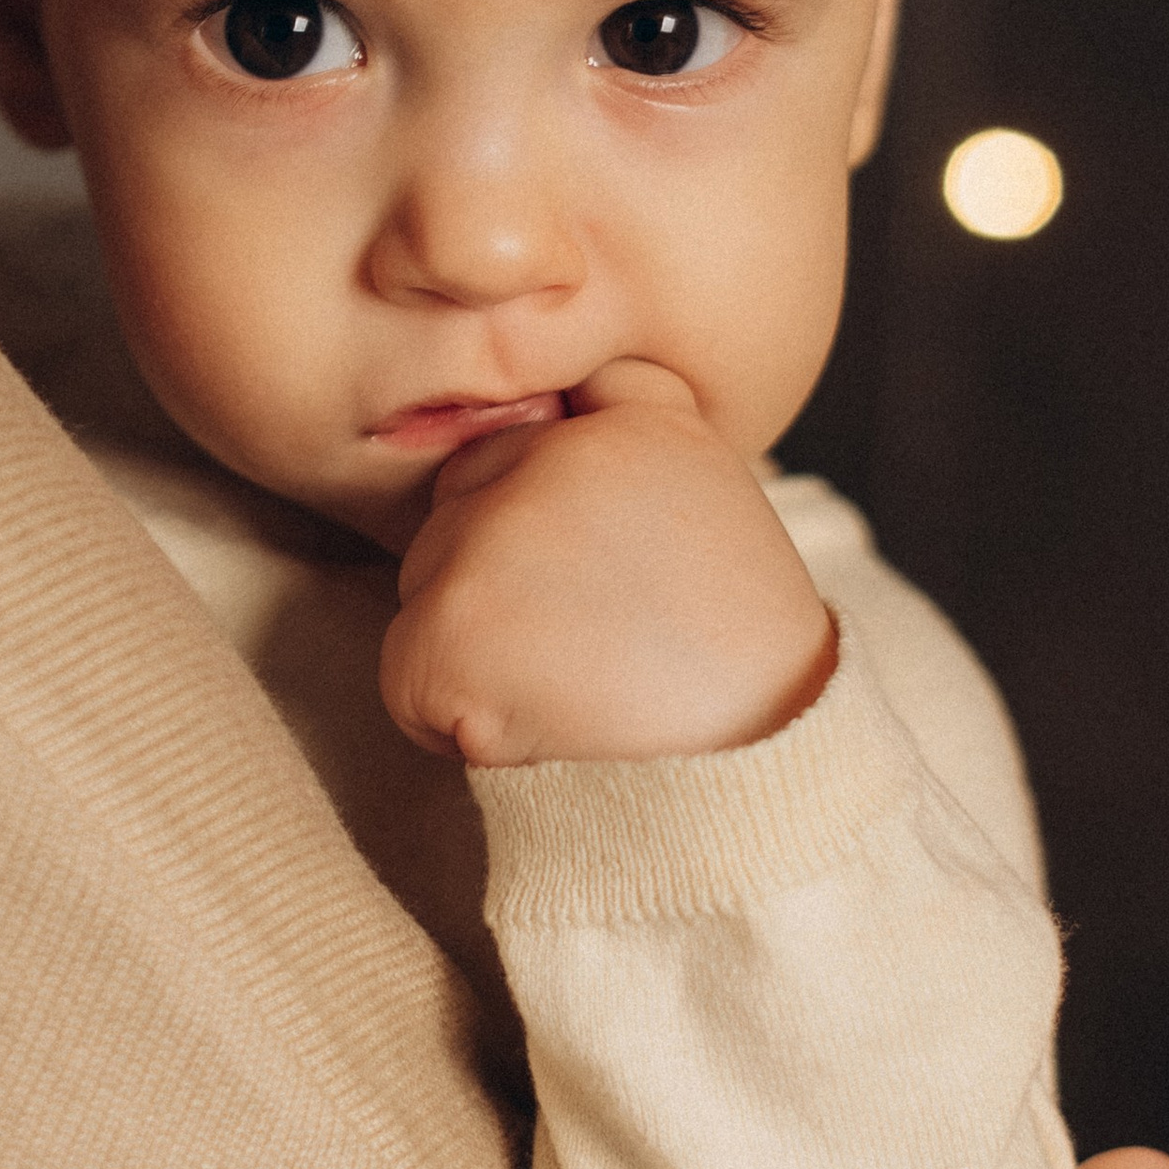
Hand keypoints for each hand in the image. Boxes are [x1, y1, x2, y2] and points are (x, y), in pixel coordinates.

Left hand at [379, 358, 834, 764]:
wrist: (765, 760)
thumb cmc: (736, 642)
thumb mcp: (706, 481)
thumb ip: (619, 420)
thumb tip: (529, 408)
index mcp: (627, 418)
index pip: (506, 448)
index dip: (530, 529)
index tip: (592, 586)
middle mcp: (551, 458)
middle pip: (453, 514)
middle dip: (492, 584)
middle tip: (586, 643)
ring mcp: (492, 542)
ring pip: (422, 589)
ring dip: (470, 648)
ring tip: (570, 684)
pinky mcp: (449, 631)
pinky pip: (402, 676)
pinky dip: (446, 719)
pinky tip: (530, 727)